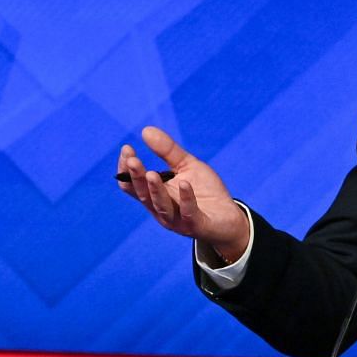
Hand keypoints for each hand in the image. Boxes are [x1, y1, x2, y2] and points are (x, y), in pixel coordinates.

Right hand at [117, 126, 250, 260]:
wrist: (230, 218)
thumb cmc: (205, 191)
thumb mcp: (187, 165)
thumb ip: (167, 150)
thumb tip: (145, 130)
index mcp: (155, 195)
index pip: (132, 185)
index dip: (126, 170)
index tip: (127, 149)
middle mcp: (161, 209)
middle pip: (143, 195)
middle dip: (136, 177)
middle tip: (132, 160)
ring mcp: (178, 220)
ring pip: (161, 206)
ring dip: (155, 190)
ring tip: (151, 173)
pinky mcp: (197, 225)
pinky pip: (189, 213)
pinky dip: (186, 199)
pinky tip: (185, 183)